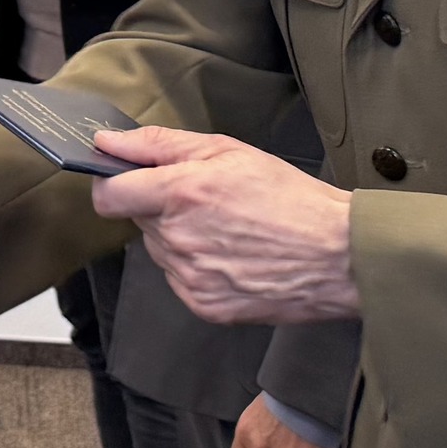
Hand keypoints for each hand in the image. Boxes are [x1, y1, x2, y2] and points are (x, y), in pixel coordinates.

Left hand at [90, 125, 357, 323]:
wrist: (338, 256)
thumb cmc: (291, 198)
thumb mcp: (228, 151)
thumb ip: (159, 145)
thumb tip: (107, 143)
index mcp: (181, 193)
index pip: (108, 194)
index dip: (112, 182)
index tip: (126, 177)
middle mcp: (178, 238)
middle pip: (139, 220)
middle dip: (161, 206)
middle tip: (208, 199)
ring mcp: (189, 277)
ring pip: (161, 250)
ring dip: (181, 237)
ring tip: (229, 229)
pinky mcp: (203, 304)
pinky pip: (181, 278)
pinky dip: (198, 266)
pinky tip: (234, 255)